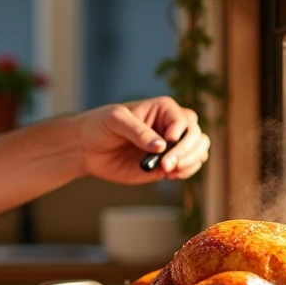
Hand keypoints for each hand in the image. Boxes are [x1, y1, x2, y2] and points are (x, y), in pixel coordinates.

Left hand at [77, 96, 209, 183]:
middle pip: (196, 135)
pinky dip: (186, 171)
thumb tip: (161, 145)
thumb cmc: (99, 125)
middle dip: (186, 151)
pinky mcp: (166, 164)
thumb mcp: (115, 120)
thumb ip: (137, 131)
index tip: (166, 142)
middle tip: (166, 165)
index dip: (180, 133)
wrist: (86, 148)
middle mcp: (171, 126)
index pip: (184, 120)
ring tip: (169, 170)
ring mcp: (170, 146)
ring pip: (199, 151)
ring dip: (190, 162)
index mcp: (163, 109)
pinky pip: (188, 167)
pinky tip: (170, 175)